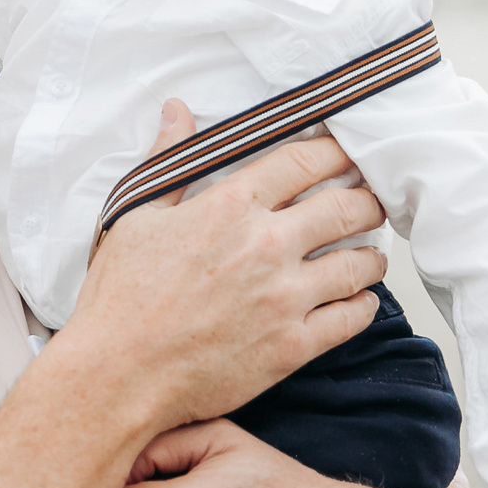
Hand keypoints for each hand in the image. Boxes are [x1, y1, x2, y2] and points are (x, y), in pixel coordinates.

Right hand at [56, 99, 388, 429]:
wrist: (116, 375)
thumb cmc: (119, 300)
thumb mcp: (133, 217)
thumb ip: (167, 161)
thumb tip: (177, 111)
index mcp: (228, 207)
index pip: (305, 161)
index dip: (336, 151)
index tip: (347, 154)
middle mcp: (264, 246)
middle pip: (348, 207)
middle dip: (368, 199)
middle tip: (371, 201)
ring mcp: (283, 298)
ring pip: (360, 263)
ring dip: (372, 253)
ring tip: (370, 252)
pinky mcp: (291, 346)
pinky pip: (351, 319)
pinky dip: (363, 305)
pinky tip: (358, 300)